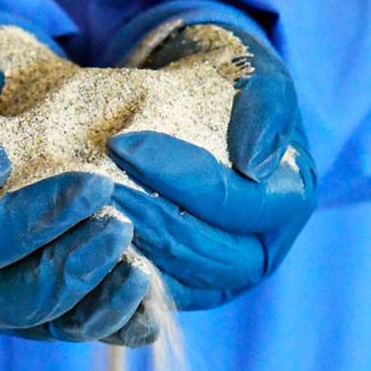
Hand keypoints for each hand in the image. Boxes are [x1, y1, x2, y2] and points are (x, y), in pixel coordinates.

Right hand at [0, 9, 155, 345]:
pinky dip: (118, 325)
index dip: (30, 222)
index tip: (93, 186)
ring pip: (49, 326)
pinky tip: (153, 311)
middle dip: (68, 270)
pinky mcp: (52, 306)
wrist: (11, 101)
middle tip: (121, 227)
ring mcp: (9, 297)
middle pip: (9, 301)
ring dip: (97, 306)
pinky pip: (83, 328)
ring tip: (142, 271)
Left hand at [106, 2, 317, 309]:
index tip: (121, 143)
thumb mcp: (259, 77)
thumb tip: (253, 164)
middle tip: (90, 185)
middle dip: (146, 216)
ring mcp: (222, 278)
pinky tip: (81, 241)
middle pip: (205, 251)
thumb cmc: (233, 84)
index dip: (179, 176)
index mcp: (289, 200)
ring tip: (82, 209)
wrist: (202, 102)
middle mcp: (261, 250)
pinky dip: (118, 271)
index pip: (234, 202)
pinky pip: (150, 293)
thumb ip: (265, 108)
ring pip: (176, 279)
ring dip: (126, 245)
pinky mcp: (183, 288)